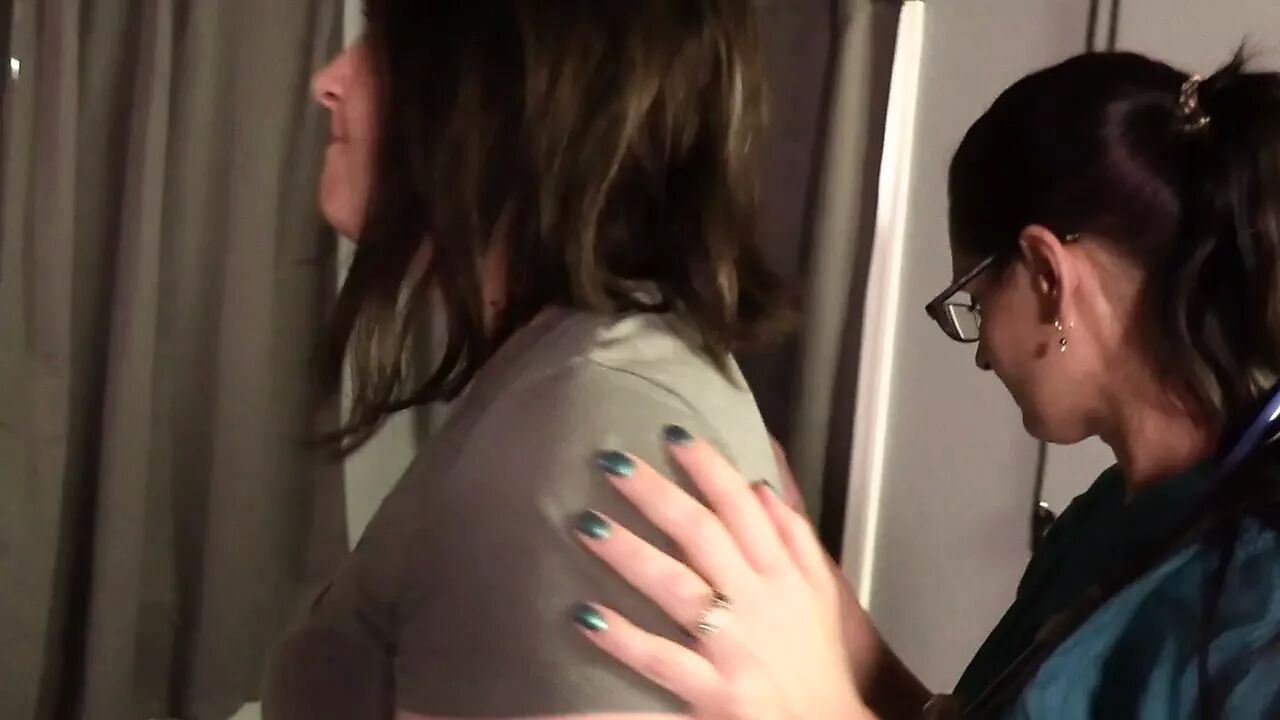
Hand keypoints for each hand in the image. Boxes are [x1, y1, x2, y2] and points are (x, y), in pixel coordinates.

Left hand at [570, 428, 874, 719]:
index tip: (674, 435)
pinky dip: (624, 639)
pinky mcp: (715, 694)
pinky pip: (661, 661)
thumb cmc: (818, 661)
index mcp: (784, 574)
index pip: (744, 507)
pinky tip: (587, 617)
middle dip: (657, 494)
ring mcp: (735, 648)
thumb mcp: (821, 590)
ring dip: (630, 554)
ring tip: (587, 524)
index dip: (710, 468)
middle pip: (703, 536)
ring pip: (677, 589)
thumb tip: (763, 479)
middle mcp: (759, 603)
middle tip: (612, 460)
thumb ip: (794, 533)